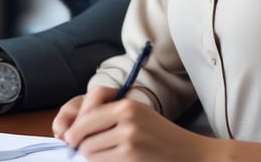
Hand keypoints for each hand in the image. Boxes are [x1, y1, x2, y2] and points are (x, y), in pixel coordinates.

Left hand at [55, 87, 210, 161]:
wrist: (190, 153)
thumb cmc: (161, 136)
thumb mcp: (137, 116)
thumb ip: (109, 117)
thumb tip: (72, 131)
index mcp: (126, 105)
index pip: (86, 116)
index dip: (74, 131)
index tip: (70, 139)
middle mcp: (126, 118)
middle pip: (84, 136)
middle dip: (82, 146)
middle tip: (87, 151)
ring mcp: (129, 139)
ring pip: (90, 151)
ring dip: (92, 157)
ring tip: (106, 156)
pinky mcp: (131, 157)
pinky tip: (115, 161)